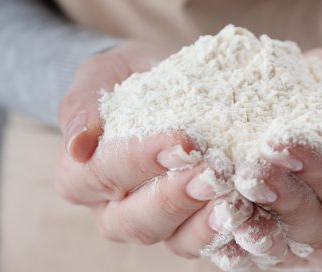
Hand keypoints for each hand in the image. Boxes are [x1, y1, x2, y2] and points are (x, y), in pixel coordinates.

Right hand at [55, 41, 237, 258]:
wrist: (168, 82)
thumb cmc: (132, 79)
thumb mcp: (103, 76)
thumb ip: (83, 103)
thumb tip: (78, 145)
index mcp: (82, 175)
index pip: (98, 175)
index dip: (138, 161)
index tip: (180, 141)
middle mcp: (113, 208)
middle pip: (132, 221)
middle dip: (174, 197)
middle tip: (210, 172)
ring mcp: (153, 223)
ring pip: (170, 239)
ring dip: (202, 219)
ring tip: (230, 195)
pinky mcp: (186, 229)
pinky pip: (200, 243)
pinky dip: (223, 231)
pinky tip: (243, 211)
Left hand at [228, 44, 321, 270]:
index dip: (320, 174)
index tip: (286, 144)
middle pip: (314, 229)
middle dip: (281, 197)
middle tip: (250, 167)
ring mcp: (306, 248)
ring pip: (279, 246)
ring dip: (250, 220)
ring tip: (225, 191)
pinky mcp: (274, 245)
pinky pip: (251, 252)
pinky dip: (230, 237)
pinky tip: (210, 215)